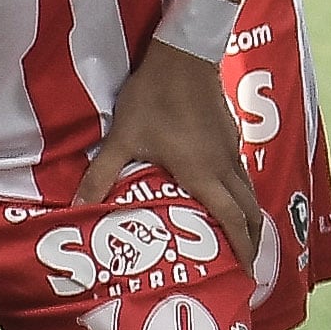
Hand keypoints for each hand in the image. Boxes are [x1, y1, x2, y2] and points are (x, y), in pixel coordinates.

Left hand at [76, 38, 264, 274]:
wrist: (183, 54)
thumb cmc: (154, 98)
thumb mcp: (123, 137)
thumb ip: (101, 174)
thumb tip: (77, 207)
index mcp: (203, 174)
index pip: (233, 220)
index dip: (242, 249)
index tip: (246, 275)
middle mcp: (224, 167)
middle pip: (251, 211)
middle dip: (253, 241)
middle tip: (246, 266)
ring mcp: (231, 150)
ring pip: (250, 192)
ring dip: (250, 218)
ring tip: (242, 239)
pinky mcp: (231, 136)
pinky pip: (244, 175)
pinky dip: (243, 196)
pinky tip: (227, 197)